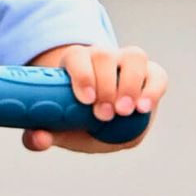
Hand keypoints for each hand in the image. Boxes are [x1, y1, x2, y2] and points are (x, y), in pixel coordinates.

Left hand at [24, 41, 165, 151]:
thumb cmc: (75, 120)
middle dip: (105, 86)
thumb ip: (42, 134)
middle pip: (104, 56)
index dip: (82, 74)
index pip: (77, 57)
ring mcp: (128, 63)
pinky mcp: (151, 75)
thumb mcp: (59, 128)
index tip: (85, 100)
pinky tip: (144, 108)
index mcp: (75, 63)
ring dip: (130, 84)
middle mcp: (102, 57)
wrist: (101, 121)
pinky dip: (153, 90)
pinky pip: (157, 74)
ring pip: (134, 57)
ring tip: (124, 111)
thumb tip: (38, 139)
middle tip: (103, 114)